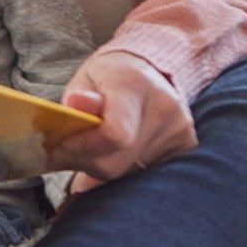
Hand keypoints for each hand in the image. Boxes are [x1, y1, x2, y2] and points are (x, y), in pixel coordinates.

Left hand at [52, 50, 197, 193]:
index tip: (59, 146)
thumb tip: (74, 107)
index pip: (114, 133)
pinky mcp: (187, 146)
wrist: (146, 73)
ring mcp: (180, 129)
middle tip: (63, 154)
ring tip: (88, 150)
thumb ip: (77, 98)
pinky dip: (122, 170)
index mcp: (134, 84)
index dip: (82, 147)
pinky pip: (144, 174)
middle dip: (83, 163)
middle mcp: (164, 107)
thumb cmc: (107, 78)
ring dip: (100, 168)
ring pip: (128, 173)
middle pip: (117, 162)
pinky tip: (112, 154)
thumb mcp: (85, 79)